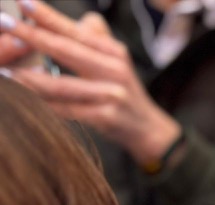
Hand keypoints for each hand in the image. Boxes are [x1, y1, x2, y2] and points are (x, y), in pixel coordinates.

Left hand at [0, 0, 180, 165]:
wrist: (149, 130)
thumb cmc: (125, 92)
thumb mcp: (117, 61)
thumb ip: (98, 37)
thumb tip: (83, 19)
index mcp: (113, 52)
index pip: (75, 30)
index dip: (47, 16)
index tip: (22, 1)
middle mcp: (114, 70)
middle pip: (66, 50)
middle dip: (31, 36)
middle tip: (3, 23)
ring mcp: (112, 95)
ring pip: (62, 85)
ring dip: (29, 78)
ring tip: (3, 71)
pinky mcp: (106, 118)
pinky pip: (67, 111)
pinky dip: (43, 105)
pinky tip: (23, 99)